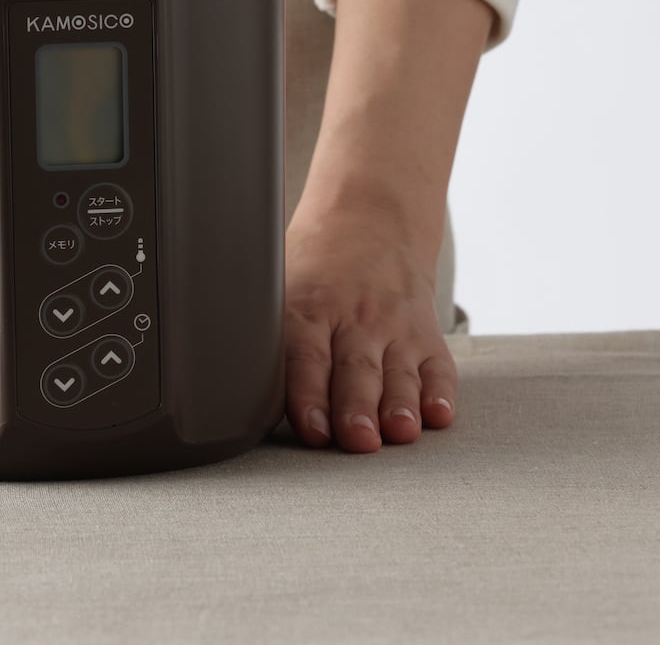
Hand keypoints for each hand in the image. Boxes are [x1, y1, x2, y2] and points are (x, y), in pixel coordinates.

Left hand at [283, 193, 457, 452]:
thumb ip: (262, 337)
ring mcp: (394, 328)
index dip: (307, 397)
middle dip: (356, 410)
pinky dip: (439, 392)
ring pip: (398, 374)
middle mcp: (354, 320)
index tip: (312, 429)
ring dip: (400, 406)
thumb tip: (220, 386)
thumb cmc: (313, 266)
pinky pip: (437, 367)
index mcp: (307, 310)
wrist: (370, 219)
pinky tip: (438, 413)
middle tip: (358, 439)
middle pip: (355, 372)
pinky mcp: (426, 335)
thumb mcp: (277, 285)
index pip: (305, 359)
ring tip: (399, 432)